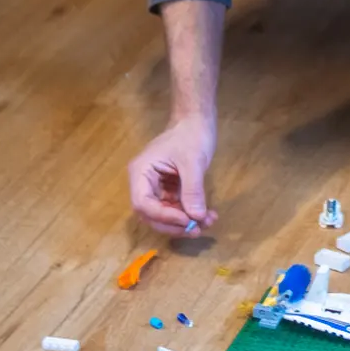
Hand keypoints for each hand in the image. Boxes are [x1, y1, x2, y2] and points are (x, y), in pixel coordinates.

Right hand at [127, 113, 217, 236]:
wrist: (197, 120)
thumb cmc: (191, 135)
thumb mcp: (193, 162)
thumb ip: (192, 190)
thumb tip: (196, 217)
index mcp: (140, 172)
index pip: (143, 204)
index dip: (164, 216)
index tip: (187, 220)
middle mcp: (144, 182)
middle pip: (151, 214)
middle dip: (174, 225)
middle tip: (197, 230)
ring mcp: (156, 186)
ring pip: (164, 214)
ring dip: (185, 222)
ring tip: (208, 222)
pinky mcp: (168, 188)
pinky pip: (175, 207)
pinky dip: (189, 213)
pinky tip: (207, 215)